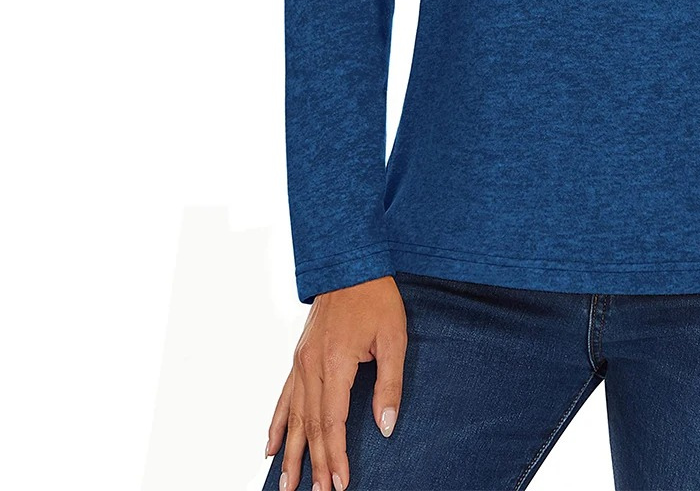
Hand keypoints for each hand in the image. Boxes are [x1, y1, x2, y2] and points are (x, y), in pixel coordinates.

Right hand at [265, 276, 407, 490]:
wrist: (351, 264)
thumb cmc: (377, 298)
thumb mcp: (394, 338)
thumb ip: (390, 384)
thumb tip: (386, 426)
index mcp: (335, 363)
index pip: (333, 422)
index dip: (336, 456)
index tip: (339, 483)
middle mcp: (311, 366)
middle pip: (311, 425)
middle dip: (314, 463)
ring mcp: (300, 361)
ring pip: (293, 416)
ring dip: (291, 452)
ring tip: (286, 484)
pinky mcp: (299, 356)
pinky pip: (284, 396)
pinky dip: (278, 423)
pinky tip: (272, 445)